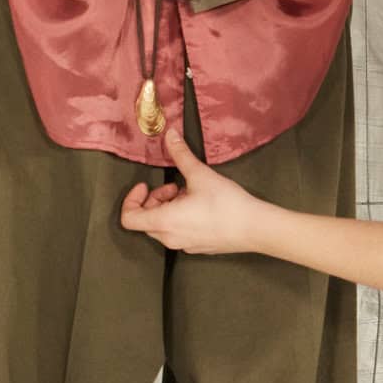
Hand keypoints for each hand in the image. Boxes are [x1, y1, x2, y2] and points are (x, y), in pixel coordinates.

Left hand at [120, 121, 267, 256]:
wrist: (254, 228)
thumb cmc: (226, 203)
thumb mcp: (200, 174)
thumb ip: (180, 155)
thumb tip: (170, 135)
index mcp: (164, 222)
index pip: (128, 218)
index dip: (132, 200)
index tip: (146, 185)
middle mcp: (170, 238)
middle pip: (145, 220)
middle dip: (154, 199)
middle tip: (174, 185)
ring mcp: (184, 245)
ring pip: (162, 227)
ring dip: (168, 207)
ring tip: (189, 193)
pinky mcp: (197, 247)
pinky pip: (178, 233)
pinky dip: (180, 217)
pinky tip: (200, 205)